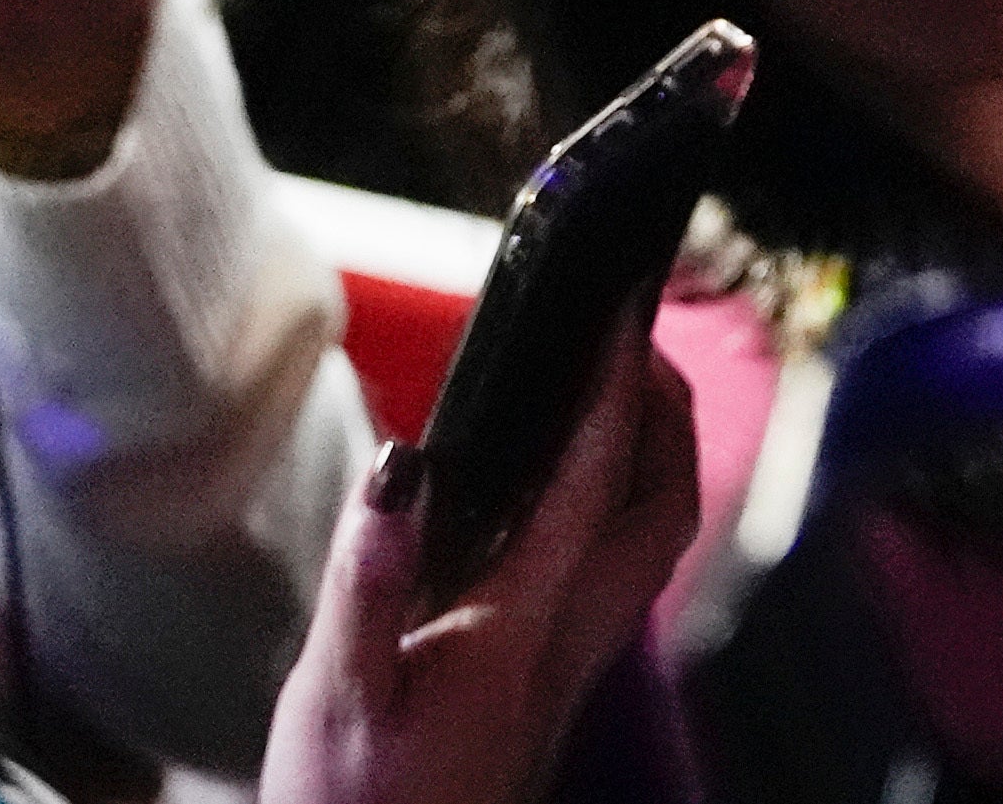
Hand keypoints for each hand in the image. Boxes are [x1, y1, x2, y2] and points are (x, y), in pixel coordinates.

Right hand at [261, 310, 700, 803]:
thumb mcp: (336, 695)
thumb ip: (369, 579)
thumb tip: (402, 465)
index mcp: (524, 630)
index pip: (596, 482)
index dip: (616, 386)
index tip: (623, 307)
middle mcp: (567, 644)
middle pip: (666, 509)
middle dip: (666, 414)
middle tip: (632, 338)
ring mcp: (563, 669)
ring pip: (648, 545)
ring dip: (646, 457)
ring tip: (600, 392)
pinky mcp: (542, 687)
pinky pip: (607, 571)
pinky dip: (603, 504)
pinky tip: (541, 492)